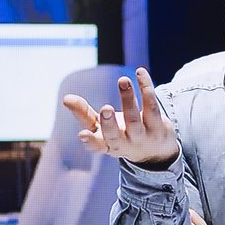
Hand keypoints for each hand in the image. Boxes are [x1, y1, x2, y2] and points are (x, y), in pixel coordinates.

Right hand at [62, 67, 178, 168]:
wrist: (157, 152)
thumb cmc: (121, 135)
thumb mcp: (100, 128)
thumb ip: (83, 113)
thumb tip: (65, 98)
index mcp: (107, 146)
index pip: (97, 146)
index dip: (90, 142)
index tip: (82, 135)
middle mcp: (125, 144)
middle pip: (116, 137)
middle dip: (110, 123)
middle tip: (105, 108)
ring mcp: (143, 137)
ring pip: (135, 119)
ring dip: (128, 99)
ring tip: (122, 80)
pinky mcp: (159, 126)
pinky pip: (151, 106)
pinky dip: (146, 88)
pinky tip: (140, 72)